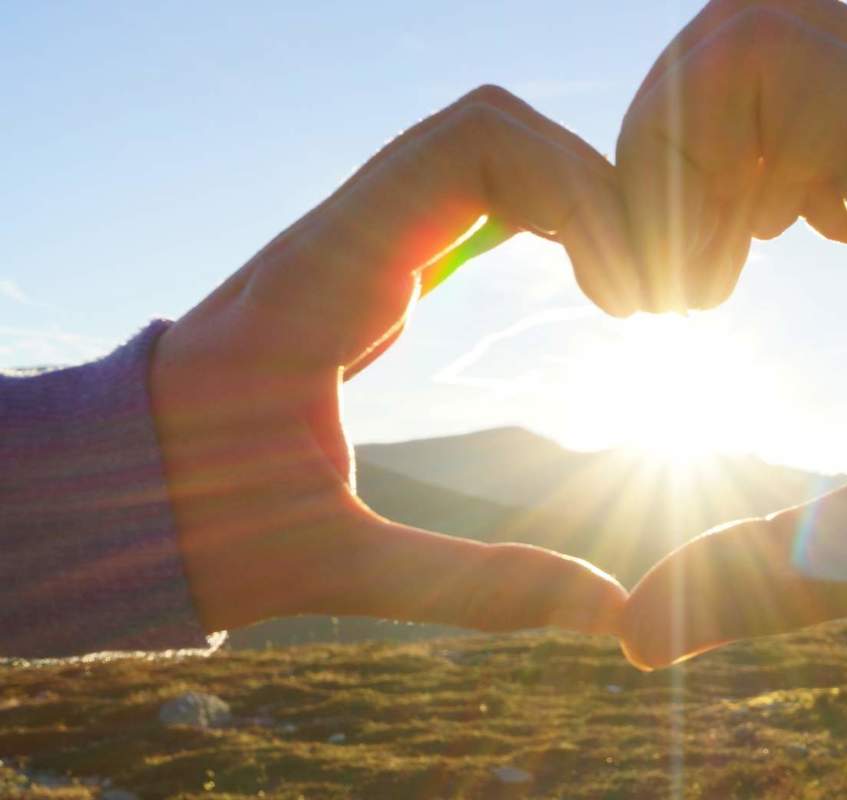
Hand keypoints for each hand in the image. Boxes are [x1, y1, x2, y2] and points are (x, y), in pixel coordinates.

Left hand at [153, 86, 636, 634]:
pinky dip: (551, 219)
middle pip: (501, 133)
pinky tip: (593, 292)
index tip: (623, 301)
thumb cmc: (193, 525)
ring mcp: (358, 238)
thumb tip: (612, 610)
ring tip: (635, 299)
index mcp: (326, 276)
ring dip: (580, 201)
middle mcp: (343, 233)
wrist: (99, 494)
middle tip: (653, 300)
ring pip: (493, 150)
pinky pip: (478, 191)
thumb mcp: (335, 564)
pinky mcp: (372, 261)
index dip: (577, 195)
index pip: (473, 147)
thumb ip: (477, 586)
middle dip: (599, 193)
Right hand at [617, 0, 846, 668]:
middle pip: (751, 35)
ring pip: (782, 63)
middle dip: (671, 149)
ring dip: (711, 162)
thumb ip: (775, 579)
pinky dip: (758, 173)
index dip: (670, 160)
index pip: (752, 57)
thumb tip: (630, 637)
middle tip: (672, 293)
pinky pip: (820, 114)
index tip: (684, 305)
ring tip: (705, 291)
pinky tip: (758, 271)